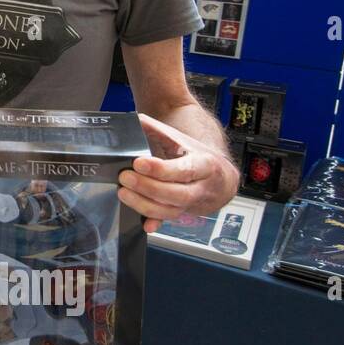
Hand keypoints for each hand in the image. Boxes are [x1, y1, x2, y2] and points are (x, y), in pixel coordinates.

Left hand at [118, 113, 239, 233]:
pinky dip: (156, 223)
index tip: (138, 163)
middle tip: (125, 178)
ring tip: (123, 192)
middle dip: (148, 187)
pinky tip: (145, 224)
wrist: (220, 178)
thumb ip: (158, 130)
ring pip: (171, 210)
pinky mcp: (184, 213)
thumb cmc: (197, 156)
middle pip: (177, 193)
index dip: (161, 169)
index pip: (184, 169)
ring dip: (145, 204)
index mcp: (205, 164)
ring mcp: (194, 203)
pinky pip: (169, 220)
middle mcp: (202, 187)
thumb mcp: (182, 140)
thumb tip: (134, 120)